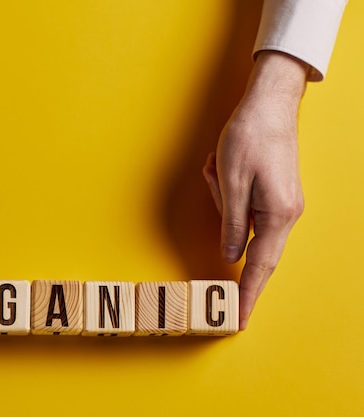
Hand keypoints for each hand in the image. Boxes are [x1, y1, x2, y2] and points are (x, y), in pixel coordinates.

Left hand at [203, 51, 307, 329]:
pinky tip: (221, 164)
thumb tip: (231, 255)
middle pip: (245, 238)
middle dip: (224, 215)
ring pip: (239, 218)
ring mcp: (280, 202)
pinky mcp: (272, 191)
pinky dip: (226, 187)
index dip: (247, 293)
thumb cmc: (249, 138)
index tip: (238, 317)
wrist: (268, 103)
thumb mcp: (231, 183)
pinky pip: (242, 203)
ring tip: (219, 164)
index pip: (259, 266)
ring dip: (222, 194)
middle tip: (218, 176)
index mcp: (277, 215)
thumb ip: (232, 224)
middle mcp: (284, 213)